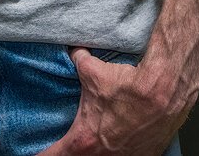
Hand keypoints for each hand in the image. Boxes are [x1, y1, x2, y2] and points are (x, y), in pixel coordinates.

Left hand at [38, 50, 185, 155]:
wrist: (165, 93)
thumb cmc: (127, 86)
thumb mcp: (91, 70)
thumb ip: (77, 62)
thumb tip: (74, 53)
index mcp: (84, 140)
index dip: (40, 155)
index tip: (33, 155)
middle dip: (68, 154)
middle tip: (61, 148)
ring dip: (95, 152)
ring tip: (94, 143)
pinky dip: (118, 151)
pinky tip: (117, 143)